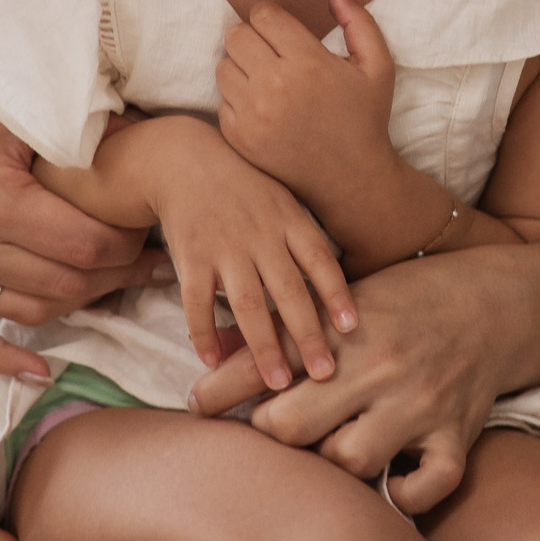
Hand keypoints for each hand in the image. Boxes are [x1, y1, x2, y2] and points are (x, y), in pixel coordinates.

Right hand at [0, 37, 162, 377]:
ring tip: (117, 287)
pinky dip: (4, 357)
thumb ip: (78, 136)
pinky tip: (39, 370)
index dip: (127, 242)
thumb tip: (143, 141)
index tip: (149, 229)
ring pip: (31, 310)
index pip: (86, 244)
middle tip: (147, 261)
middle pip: (66, 283)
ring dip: (80, 304)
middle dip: (116, 275)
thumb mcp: (20, 111)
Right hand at [144, 117, 358, 388]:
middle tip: (325, 374)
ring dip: (263, 345)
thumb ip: (306, 238)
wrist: (186, 158)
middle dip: (307, 335)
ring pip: (247, 303)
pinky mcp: (190, 255)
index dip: (337, 293)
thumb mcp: (283, 198)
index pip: (320, 259)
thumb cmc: (245, 185)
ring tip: (277, 383)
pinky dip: (203, 332)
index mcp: (288, 219)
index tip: (353, 328)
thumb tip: (342, 285)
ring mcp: (224, 246)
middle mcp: (260, 234)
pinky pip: (196, 300)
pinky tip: (212, 361)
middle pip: (288, 291)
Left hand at [189, 252, 512, 513]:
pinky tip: (392, 478)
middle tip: (278, 427)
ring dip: (333, 461)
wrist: (495, 302)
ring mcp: (419, 406)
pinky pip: (427, 485)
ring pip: (351, 460)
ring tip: (332, 447)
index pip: (265, 367)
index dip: (221, 393)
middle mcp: (380, 369)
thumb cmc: (410, 299)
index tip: (201, 404)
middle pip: (295, 425)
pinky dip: (407, 493)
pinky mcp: (456, 436)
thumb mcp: (345, 299)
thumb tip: (215, 353)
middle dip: (275, 432)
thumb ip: (284, 330)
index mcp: (346, 332)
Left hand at [216, 0, 397, 208]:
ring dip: (240, 67)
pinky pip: (221, 101)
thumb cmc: (365, 118)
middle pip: (236, 35)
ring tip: (264, 79)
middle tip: (271, 53)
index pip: (263, 15)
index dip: (272, 19)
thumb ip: (359, 21)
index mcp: (308, 62)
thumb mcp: (378, 66)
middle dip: (252, 38)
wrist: (352, 180)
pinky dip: (236, 100)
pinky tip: (261, 108)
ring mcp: (253, 115)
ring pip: (223, 66)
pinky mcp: (239, 139)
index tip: (283, 33)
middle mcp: (276, 85)